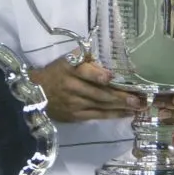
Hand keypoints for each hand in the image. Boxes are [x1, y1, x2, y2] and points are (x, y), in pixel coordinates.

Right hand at [29, 51, 146, 121]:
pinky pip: (97, 115)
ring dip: (120, 106)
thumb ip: (84, 58)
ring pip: (100, 105)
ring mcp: (74, 103)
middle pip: (98, 92)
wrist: (36, 93)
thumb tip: (105, 59)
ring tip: (137, 106)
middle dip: (119, 96)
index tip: (111, 77)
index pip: (84, 72)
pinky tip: (125, 114)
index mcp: (69, 69)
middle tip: (137, 98)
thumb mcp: (65, 61)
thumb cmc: (55, 73)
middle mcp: (72, 86)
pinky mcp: (75, 116)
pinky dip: (112, 115)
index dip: (97, 75)